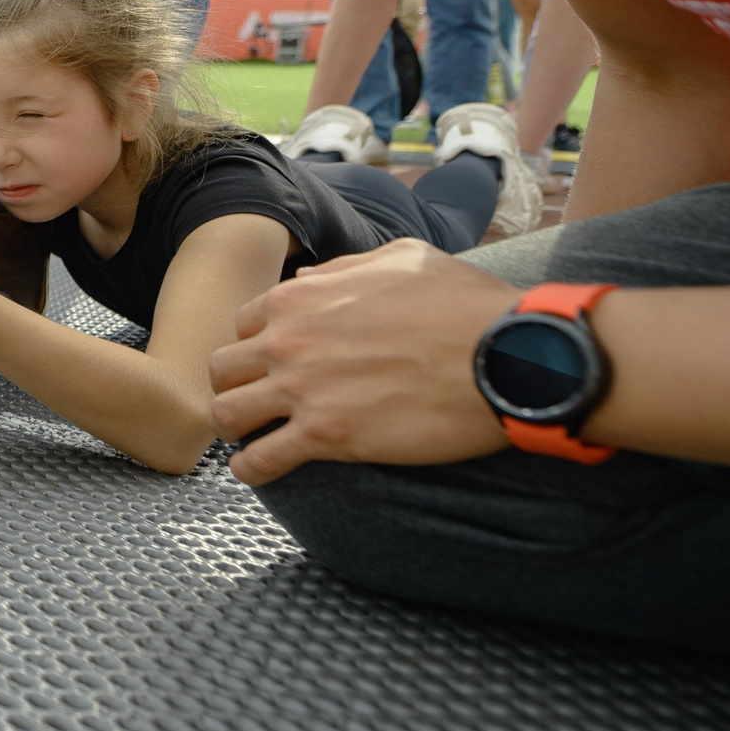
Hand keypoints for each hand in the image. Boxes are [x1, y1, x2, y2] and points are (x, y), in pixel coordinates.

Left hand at [207, 239, 517, 484]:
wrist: (506, 354)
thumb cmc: (466, 304)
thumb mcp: (402, 258)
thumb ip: (344, 268)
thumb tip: (307, 278)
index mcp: (301, 297)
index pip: (244, 324)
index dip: (258, 346)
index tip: (276, 365)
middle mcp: (288, 340)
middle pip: (223, 368)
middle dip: (236, 385)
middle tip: (260, 403)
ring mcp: (301, 388)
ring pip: (226, 414)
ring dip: (236, 429)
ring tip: (257, 438)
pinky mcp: (325, 436)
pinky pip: (259, 462)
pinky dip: (253, 470)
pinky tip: (265, 471)